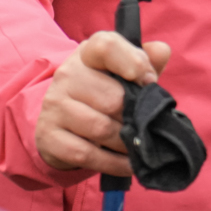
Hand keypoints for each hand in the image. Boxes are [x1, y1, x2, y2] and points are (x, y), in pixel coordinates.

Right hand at [36, 31, 171, 175]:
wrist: (62, 122)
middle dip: (135, 117)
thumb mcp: (124, 74)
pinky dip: (113, 163)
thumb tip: (161, 51)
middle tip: (145, 126)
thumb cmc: (104, 93)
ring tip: (138, 146)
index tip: (149, 81)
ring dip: (126, 142)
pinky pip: (87, 154)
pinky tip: (127, 163)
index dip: (133, 62)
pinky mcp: (49, 135)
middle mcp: (67, 74)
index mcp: (88, 54)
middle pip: (113, 98)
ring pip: (101, 128)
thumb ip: (145, 62)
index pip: (106, 46)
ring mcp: (55, 105)